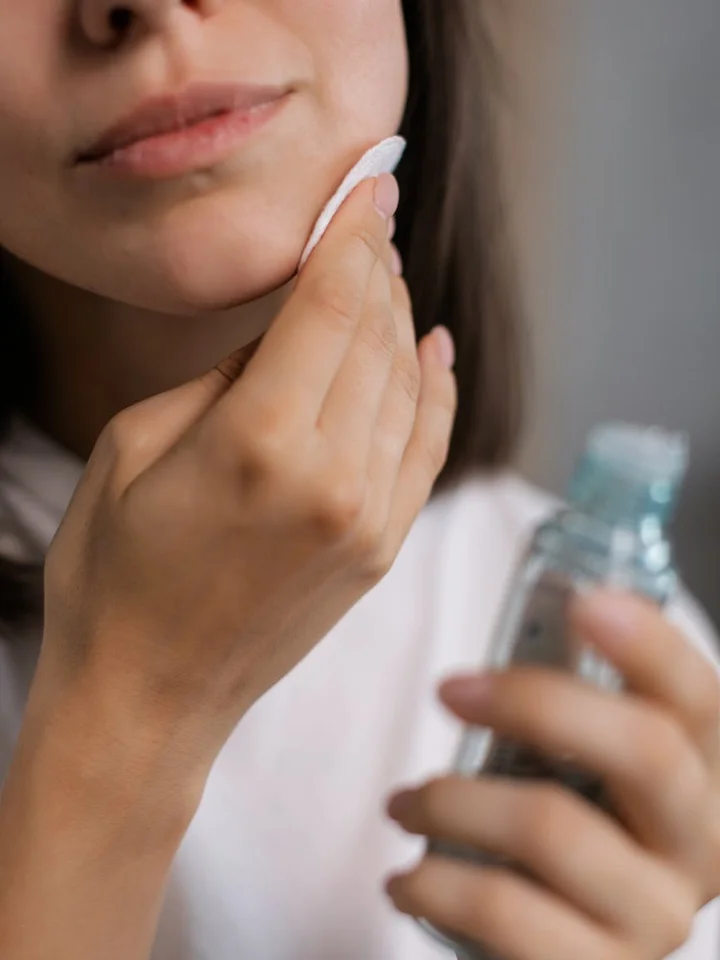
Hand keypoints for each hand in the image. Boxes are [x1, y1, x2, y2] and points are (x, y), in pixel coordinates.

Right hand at [31, 172, 457, 791]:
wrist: (150, 696)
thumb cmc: (114, 574)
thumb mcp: (135, 447)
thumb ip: (223, 379)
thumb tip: (285, 332)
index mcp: (260, 441)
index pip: (330, 303)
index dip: (354, 232)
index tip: (370, 182)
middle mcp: (333, 477)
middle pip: (377, 334)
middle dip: (376, 263)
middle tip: (373, 216)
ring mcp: (369, 519)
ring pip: (409, 385)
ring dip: (401, 319)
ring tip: (386, 274)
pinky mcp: (381, 550)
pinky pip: (427, 449)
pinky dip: (436, 392)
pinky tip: (432, 349)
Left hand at [386, 589, 719, 959]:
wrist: (558, 948)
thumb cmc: (562, 827)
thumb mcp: (581, 765)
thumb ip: (569, 705)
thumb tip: (536, 606)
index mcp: (703, 774)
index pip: (697, 694)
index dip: (650, 643)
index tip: (583, 600)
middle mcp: (698, 845)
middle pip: (645, 748)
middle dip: (535, 701)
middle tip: (448, 689)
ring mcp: (655, 917)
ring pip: (553, 826)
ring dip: (452, 801)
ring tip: (403, 803)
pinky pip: (506, 914)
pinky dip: (436, 885)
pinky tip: (406, 879)